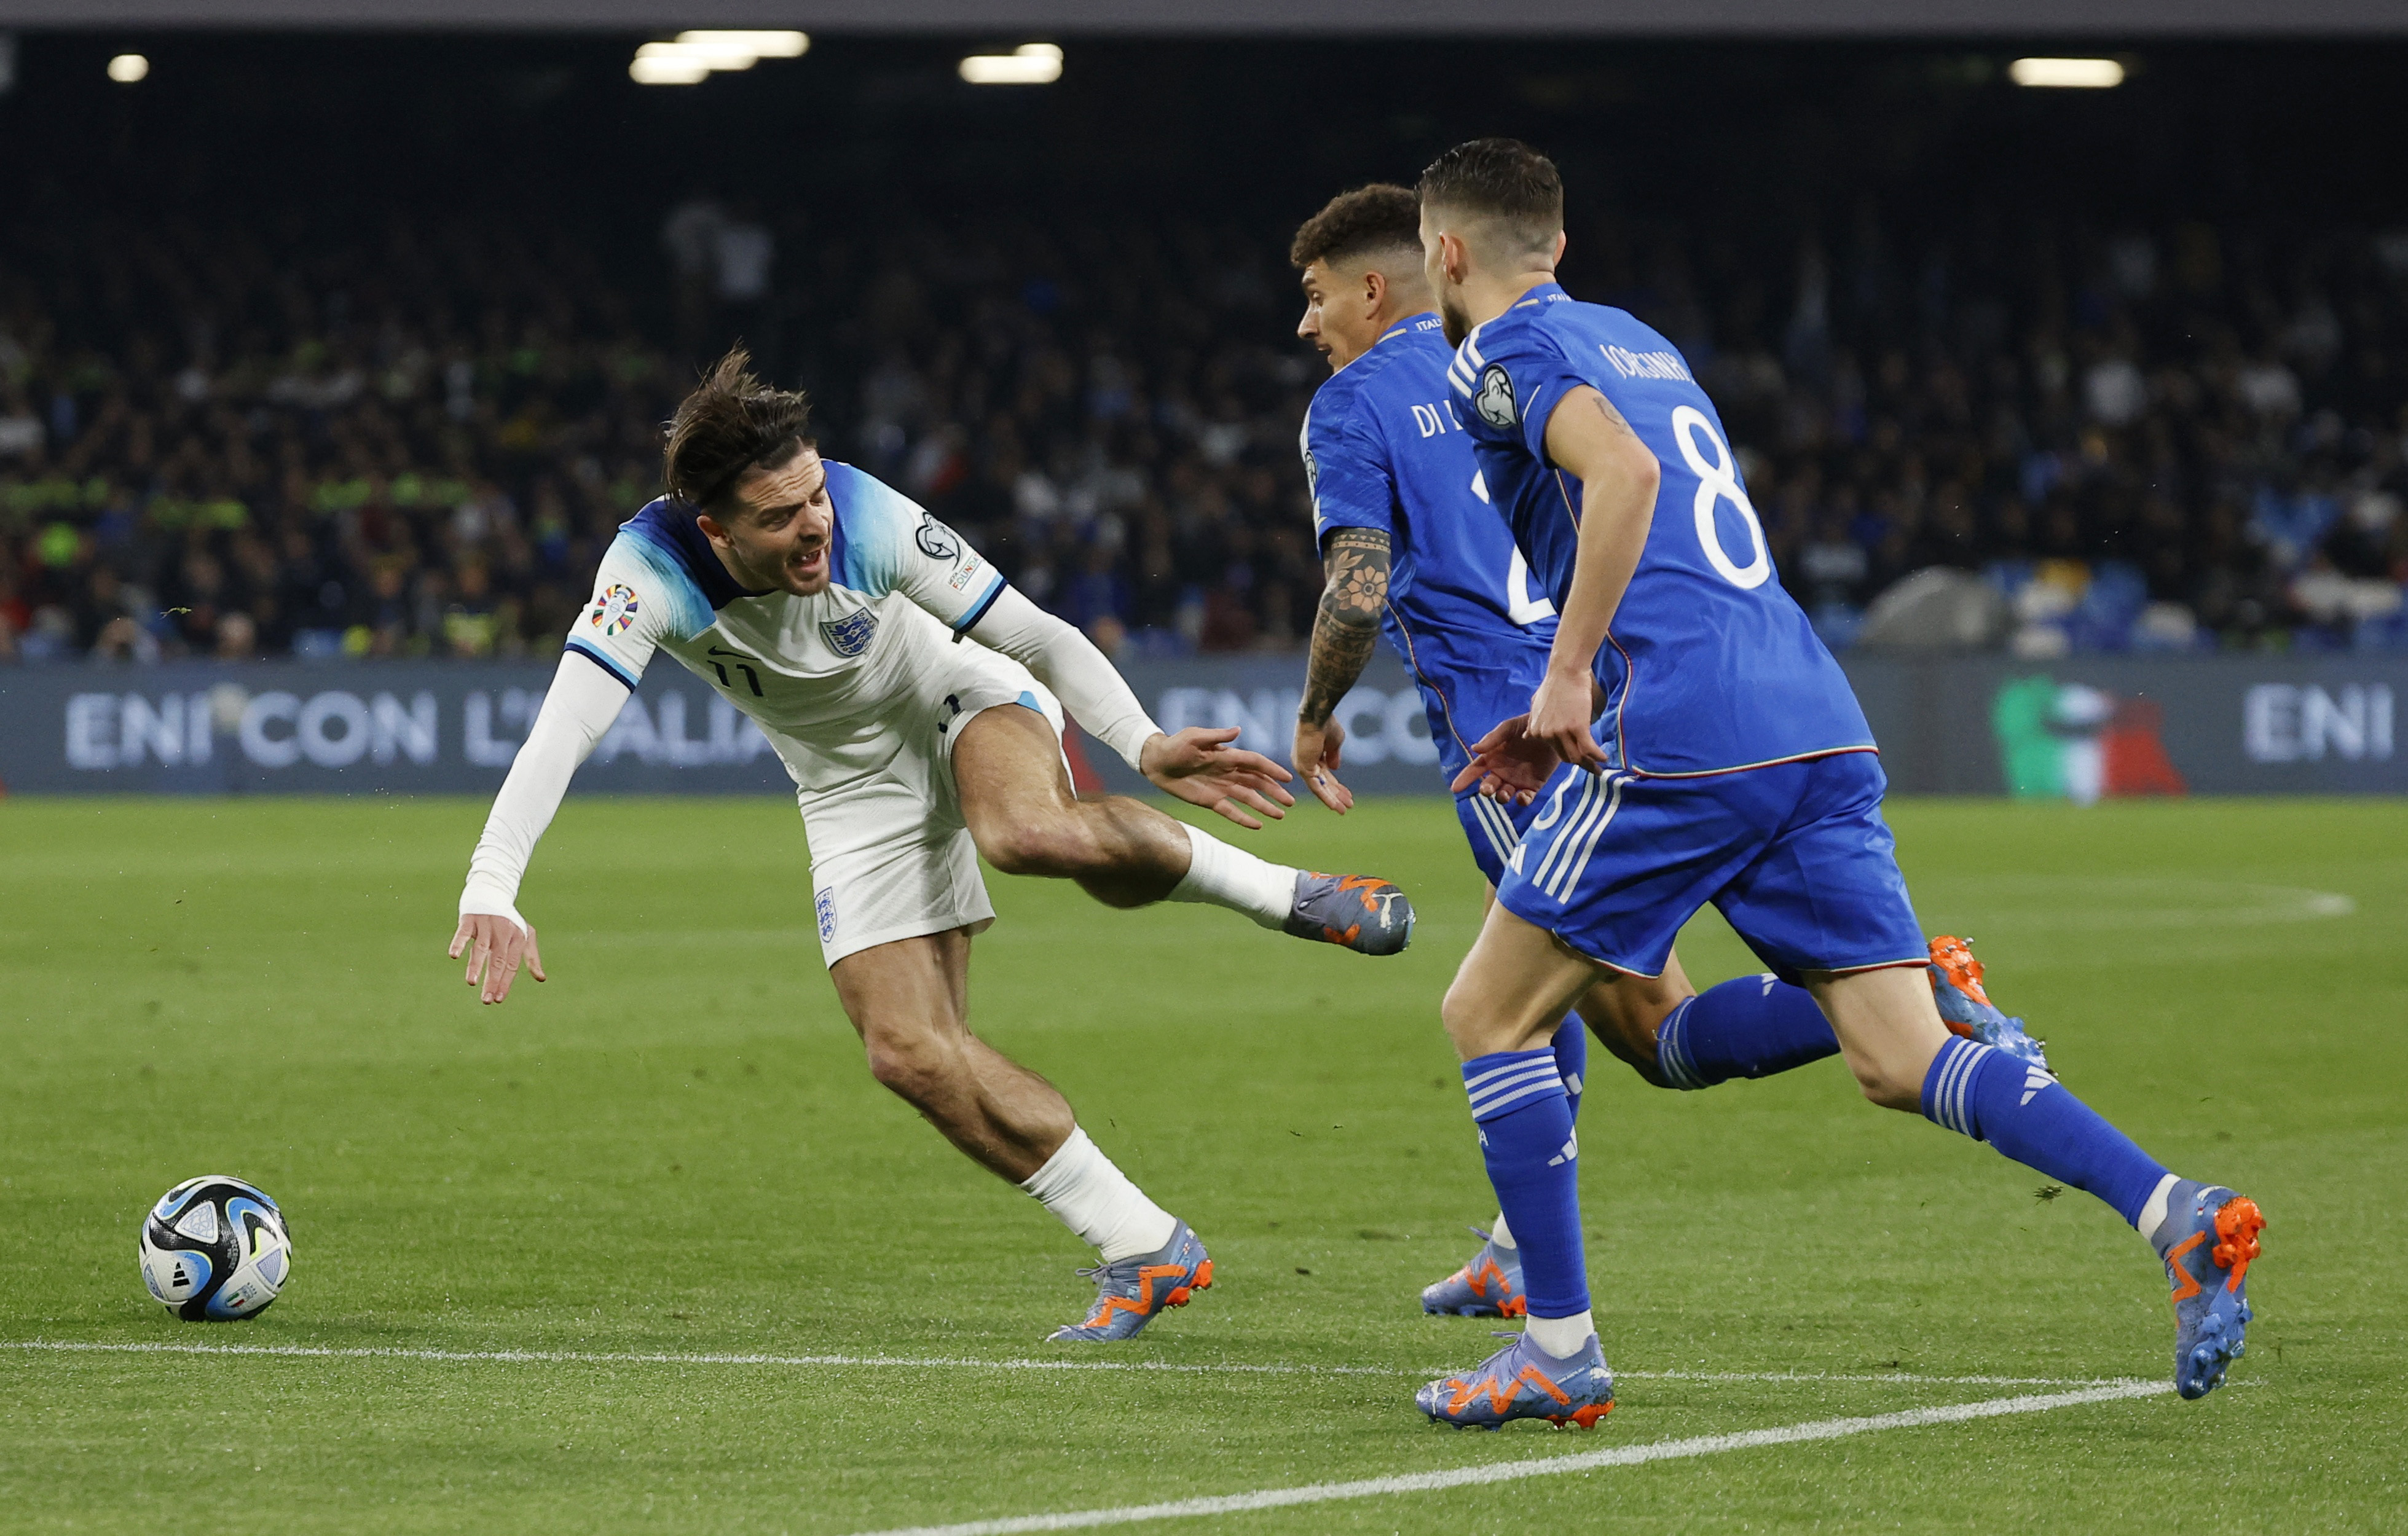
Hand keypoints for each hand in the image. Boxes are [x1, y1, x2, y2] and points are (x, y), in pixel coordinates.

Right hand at [449, 911, 545, 1004]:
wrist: (493, 891)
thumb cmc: (509, 919)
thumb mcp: (525, 935)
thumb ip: (531, 957)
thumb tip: (541, 979)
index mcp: (518, 938)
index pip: (511, 965)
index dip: (505, 982)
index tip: (499, 999)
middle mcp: (503, 932)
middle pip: (498, 960)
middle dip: (492, 981)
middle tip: (486, 1000)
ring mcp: (487, 924)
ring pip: (481, 948)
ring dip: (475, 965)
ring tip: (471, 982)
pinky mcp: (470, 918)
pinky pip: (464, 932)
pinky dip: (459, 943)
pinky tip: (454, 955)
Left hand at [1140, 727, 1296, 829]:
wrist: (1155, 761)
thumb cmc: (1174, 745)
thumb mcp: (1194, 737)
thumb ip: (1216, 736)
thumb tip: (1238, 731)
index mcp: (1227, 755)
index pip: (1255, 763)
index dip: (1272, 770)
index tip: (1288, 778)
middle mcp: (1228, 772)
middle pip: (1257, 783)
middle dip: (1274, 792)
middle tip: (1291, 802)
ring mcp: (1221, 787)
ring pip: (1248, 799)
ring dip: (1264, 806)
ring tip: (1280, 816)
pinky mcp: (1210, 800)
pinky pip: (1230, 811)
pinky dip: (1244, 818)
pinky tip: (1258, 825)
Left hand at [1291, 715, 1353, 813]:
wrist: (1318, 716)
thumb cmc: (1326, 724)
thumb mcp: (1335, 742)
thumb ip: (1334, 755)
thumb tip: (1335, 768)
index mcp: (1313, 755)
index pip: (1326, 775)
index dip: (1337, 785)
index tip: (1348, 795)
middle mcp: (1305, 762)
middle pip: (1323, 783)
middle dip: (1337, 795)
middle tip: (1348, 805)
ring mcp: (1302, 766)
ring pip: (1319, 788)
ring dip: (1332, 800)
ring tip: (1344, 810)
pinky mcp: (1303, 769)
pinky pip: (1315, 787)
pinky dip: (1326, 797)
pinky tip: (1336, 806)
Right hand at [1449, 713, 1559, 804]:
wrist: (1553, 729)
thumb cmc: (1527, 725)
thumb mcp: (1509, 728)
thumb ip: (1492, 738)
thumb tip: (1475, 749)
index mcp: (1493, 758)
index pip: (1475, 770)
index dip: (1465, 778)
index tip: (1455, 788)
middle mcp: (1502, 771)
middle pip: (1488, 785)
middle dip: (1486, 790)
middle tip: (1487, 789)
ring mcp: (1517, 780)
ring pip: (1504, 795)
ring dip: (1502, 797)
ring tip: (1504, 794)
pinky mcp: (1534, 786)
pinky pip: (1525, 798)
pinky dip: (1522, 801)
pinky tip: (1522, 797)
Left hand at [1527, 667, 1607, 773]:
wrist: (1565, 671)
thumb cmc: (1553, 685)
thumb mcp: (1535, 705)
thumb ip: (1532, 723)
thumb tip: (1526, 736)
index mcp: (1536, 731)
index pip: (1554, 751)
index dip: (1568, 754)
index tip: (1578, 758)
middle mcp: (1546, 734)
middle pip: (1566, 757)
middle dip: (1580, 763)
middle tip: (1593, 768)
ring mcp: (1561, 732)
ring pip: (1577, 756)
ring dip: (1590, 764)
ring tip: (1600, 766)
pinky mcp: (1577, 727)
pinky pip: (1588, 748)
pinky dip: (1598, 756)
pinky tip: (1605, 758)